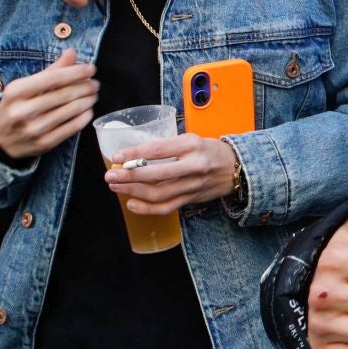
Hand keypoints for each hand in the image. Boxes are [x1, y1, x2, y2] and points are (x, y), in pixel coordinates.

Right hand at [0, 48, 97, 160]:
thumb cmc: (15, 107)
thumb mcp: (24, 87)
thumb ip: (50, 70)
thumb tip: (72, 53)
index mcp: (16, 92)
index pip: (54, 78)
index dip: (77, 72)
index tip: (91, 68)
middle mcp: (24, 111)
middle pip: (65, 94)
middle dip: (86, 86)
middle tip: (95, 83)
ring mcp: (34, 129)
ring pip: (72, 110)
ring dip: (88, 100)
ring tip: (93, 95)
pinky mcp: (44, 143)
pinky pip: (73, 127)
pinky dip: (85, 116)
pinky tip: (88, 110)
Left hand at [102, 134, 239, 214]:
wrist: (237, 168)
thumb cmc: (209, 151)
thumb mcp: (192, 139)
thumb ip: (167, 146)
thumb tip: (134, 154)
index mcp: (192, 145)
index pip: (158, 149)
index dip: (134, 154)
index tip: (117, 156)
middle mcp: (194, 165)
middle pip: (157, 174)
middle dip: (129, 176)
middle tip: (110, 175)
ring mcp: (193, 184)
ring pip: (159, 193)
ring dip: (133, 191)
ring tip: (116, 187)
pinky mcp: (192, 199)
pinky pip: (166, 208)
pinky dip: (147, 209)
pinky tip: (132, 204)